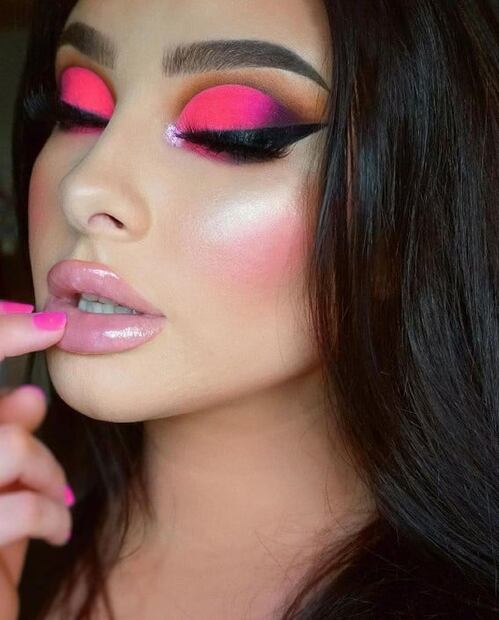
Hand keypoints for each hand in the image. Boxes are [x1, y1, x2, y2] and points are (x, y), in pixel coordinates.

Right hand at [0, 301, 72, 619]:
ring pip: (8, 445)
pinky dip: (49, 516)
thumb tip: (30, 397)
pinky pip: (17, 507)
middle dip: (29, 440)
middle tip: (49, 479)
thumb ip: (1, 441)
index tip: (48, 323)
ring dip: (44, 473)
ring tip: (54, 505)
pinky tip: (58, 530)